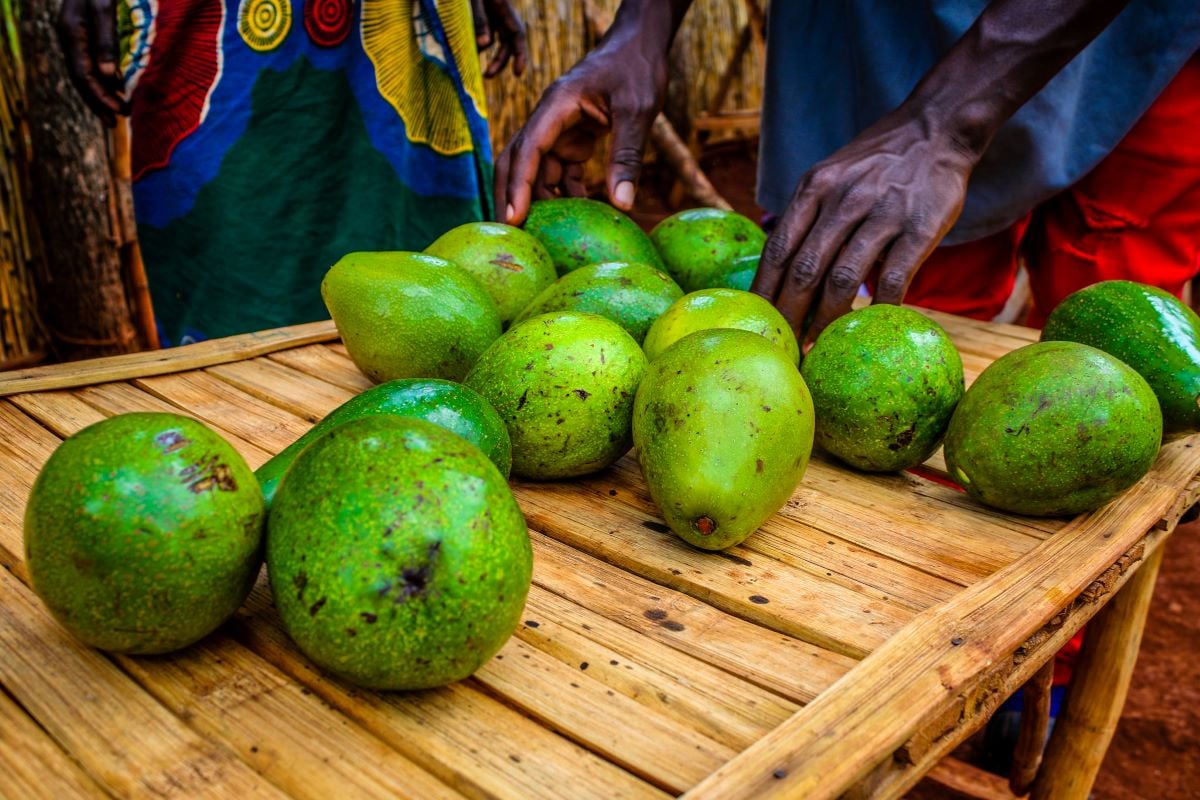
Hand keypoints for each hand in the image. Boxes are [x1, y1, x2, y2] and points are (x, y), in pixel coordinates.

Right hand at [56, 0, 127, 126]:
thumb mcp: (105, 8)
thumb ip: (105, 41)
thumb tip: (107, 76)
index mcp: (71, 33)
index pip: (83, 75)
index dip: (100, 98)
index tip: (119, 114)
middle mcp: (69, 36)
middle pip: (81, 78)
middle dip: (98, 102)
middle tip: (117, 122)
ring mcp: (75, 35)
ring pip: (84, 72)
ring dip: (101, 93)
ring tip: (119, 111)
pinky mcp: (84, 32)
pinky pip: (90, 62)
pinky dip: (103, 78)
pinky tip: (117, 87)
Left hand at [471, 0, 527, 78]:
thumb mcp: (475, 1)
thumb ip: (480, 20)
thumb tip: (484, 45)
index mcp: (504, 9)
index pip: (518, 34)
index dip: (520, 55)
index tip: (517, 74)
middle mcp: (501, 14)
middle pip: (506, 44)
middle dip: (499, 62)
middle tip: (487, 75)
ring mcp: (491, 16)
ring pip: (493, 42)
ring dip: (486, 56)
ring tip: (471, 66)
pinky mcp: (481, 17)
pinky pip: (481, 36)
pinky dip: (476, 46)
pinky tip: (465, 51)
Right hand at [493, 24, 668, 223]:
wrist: (641, 46)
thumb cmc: (637, 69)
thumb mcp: (637, 111)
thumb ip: (627, 155)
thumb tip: (623, 204)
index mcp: (556, 105)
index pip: (528, 149)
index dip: (519, 185)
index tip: (515, 217)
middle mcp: (549, 118)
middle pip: (518, 161)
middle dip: (511, 196)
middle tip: (511, 234)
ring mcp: (559, 129)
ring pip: (538, 170)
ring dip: (542, 199)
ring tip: (544, 234)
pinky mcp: (572, 138)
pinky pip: (561, 170)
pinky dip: (567, 192)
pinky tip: (578, 214)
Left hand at [752, 112, 977, 346]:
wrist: (937, 128)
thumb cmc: (877, 162)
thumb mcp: (830, 174)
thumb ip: (806, 215)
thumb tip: (781, 270)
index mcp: (814, 188)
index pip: (777, 249)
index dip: (765, 291)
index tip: (759, 321)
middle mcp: (843, 199)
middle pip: (804, 270)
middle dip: (789, 315)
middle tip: (785, 346)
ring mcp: (882, 213)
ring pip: (842, 280)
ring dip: (825, 321)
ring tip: (816, 346)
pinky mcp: (919, 228)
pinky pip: (892, 280)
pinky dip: (877, 308)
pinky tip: (868, 326)